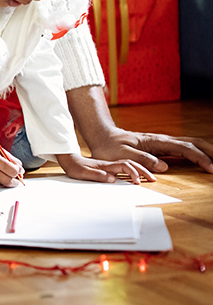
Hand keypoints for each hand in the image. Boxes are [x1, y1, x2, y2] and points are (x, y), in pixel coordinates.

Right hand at [0, 137, 22, 186]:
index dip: (18, 172)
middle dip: (15, 181)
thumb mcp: (1, 151)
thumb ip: (13, 161)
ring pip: (1, 183)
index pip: (13, 172)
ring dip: (6, 180)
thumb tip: (21, 171)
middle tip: (17, 177)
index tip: (20, 170)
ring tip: (7, 174)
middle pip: (8, 182)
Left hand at [56, 153, 155, 183]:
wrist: (69, 160)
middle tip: (153, 179)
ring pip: (129, 165)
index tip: (137, 182)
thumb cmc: (75, 167)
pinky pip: (124, 168)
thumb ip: (97, 175)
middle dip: (143, 170)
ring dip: (140, 170)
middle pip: (131, 164)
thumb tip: (112, 179)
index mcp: (106, 165)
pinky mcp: (109, 168)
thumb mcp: (83, 173)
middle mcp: (110, 164)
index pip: (124, 166)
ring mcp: (110, 165)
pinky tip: (137, 177)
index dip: (133, 173)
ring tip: (150, 178)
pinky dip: (133, 171)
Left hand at [86, 128, 212, 173]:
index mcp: (155, 142)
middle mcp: (162, 140)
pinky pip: (183, 148)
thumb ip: (142, 160)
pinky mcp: (161, 146)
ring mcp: (163, 142)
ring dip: (206, 151)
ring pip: (190, 144)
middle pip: (193, 143)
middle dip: (210, 152)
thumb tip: (164, 166)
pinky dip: (197, 152)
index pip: (184, 148)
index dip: (200, 158)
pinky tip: (203, 159)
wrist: (102, 136)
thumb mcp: (122, 155)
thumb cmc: (109, 147)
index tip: (211, 168)